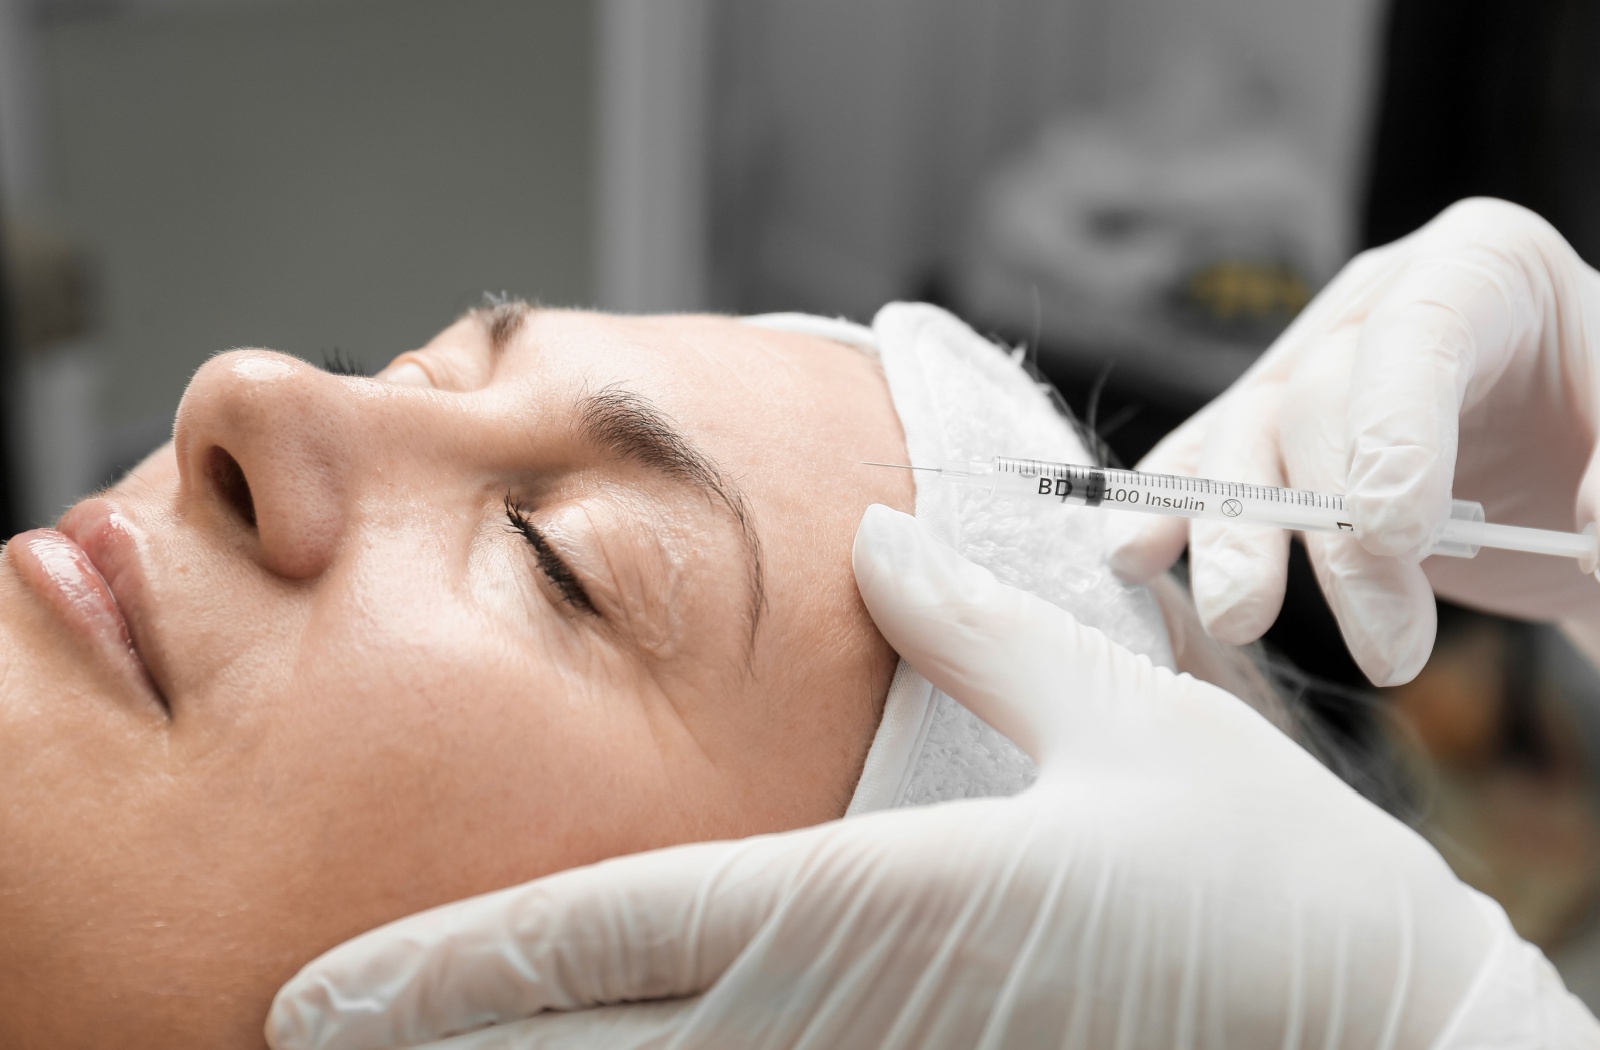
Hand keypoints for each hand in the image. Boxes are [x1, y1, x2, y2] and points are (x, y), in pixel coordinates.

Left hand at [266, 505, 1527, 1049]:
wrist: (1393, 1036)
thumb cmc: (1264, 875)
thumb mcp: (1117, 712)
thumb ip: (974, 627)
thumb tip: (883, 543)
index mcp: (876, 902)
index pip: (606, 937)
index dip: (447, 968)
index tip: (320, 993)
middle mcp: (850, 1018)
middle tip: (300, 1040)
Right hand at [1110, 198, 1599, 684]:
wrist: (1583, 472)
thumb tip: (1590, 531)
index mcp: (1481, 268)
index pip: (1416, 332)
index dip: (1393, 427)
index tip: (1400, 532)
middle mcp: (1378, 308)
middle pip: (1315, 400)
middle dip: (1338, 532)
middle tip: (1391, 650)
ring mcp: (1311, 370)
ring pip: (1241, 441)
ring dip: (1237, 538)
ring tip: (1243, 624)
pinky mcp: (1272, 441)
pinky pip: (1201, 468)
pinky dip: (1168, 512)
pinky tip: (1136, 555)